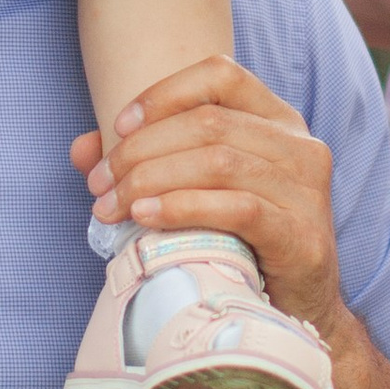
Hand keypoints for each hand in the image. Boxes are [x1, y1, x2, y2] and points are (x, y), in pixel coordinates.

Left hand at [74, 58, 348, 337]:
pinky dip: (183, 208)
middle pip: (209, 122)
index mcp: (278, 121)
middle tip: (100, 183)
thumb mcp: (196, 192)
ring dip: (152, 180)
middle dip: (141, 150)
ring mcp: (306, 191)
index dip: (164, 93)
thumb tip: (83, 148)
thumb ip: (143, 163)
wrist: (296, 313)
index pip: (221, 75)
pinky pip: (238, 209)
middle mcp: (300, 146)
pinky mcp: (302, 236)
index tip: (119, 127)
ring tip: (112, 205)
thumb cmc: (241, 245)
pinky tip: (146, 217)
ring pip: (219, 162)